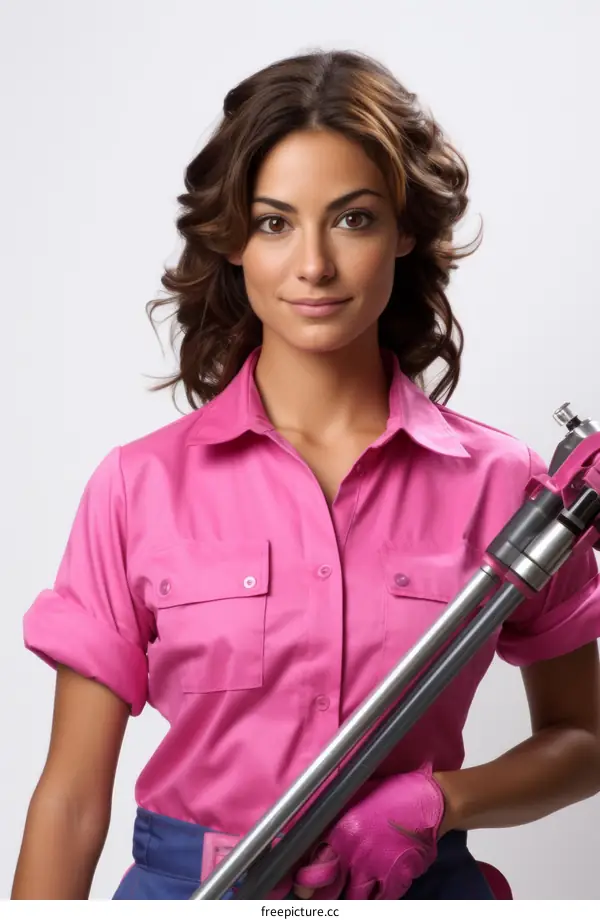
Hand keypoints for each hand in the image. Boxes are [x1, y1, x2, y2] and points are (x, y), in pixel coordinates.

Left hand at [292, 766, 444, 899]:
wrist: (430, 800)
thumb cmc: (391, 793)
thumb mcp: (354, 798)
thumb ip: (332, 820)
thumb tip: (310, 838)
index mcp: (340, 831)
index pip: (310, 868)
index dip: (302, 881)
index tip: (297, 884)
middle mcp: (354, 854)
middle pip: (326, 891)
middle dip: (320, 893)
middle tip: (317, 892)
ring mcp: (376, 870)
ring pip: (351, 899)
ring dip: (347, 895)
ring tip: (346, 887)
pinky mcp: (396, 881)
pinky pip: (377, 900)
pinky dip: (372, 897)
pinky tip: (371, 888)